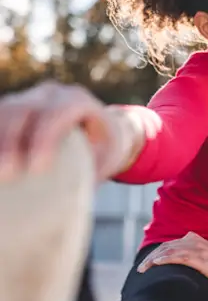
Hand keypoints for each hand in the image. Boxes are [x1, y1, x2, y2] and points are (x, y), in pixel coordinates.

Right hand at [0, 81, 143, 182]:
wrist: (102, 127)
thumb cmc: (104, 147)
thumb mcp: (104, 159)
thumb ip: (89, 173)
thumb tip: (72, 206)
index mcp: (78, 101)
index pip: (58, 114)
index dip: (45, 139)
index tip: (37, 169)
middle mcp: (51, 94)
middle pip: (23, 110)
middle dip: (10, 141)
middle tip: (6, 175)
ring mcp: (28, 97)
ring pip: (4, 112)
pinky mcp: (12, 107)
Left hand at [137, 232, 207, 295]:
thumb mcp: (206, 259)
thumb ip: (193, 257)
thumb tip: (178, 265)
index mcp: (196, 240)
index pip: (170, 244)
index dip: (156, 253)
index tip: (146, 264)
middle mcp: (196, 242)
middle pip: (167, 246)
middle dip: (151, 256)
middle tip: (140, 269)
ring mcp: (199, 250)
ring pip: (171, 250)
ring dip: (154, 259)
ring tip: (143, 268)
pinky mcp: (202, 259)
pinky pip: (180, 256)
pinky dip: (166, 258)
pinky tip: (156, 263)